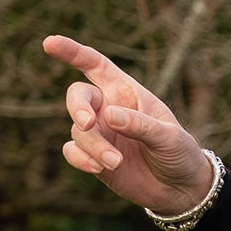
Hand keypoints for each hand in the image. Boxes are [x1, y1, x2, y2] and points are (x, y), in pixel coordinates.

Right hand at [42, 35, 212, 214]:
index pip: (96, 65)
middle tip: (88, 124)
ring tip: (116, 162)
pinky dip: (81, 159)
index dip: (73, 52)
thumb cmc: (180, 153)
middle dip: (78, 108)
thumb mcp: (168, 137)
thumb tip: (107, 116)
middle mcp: (108, 108)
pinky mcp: (93, 156)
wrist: (180, 187)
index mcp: (127, 92)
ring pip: (77, 130)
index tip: (50, 43)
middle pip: (78, 96)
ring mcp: (100, 133)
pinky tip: (99, 169)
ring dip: (93, 146)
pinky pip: (73, 151)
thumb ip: (140, 125)